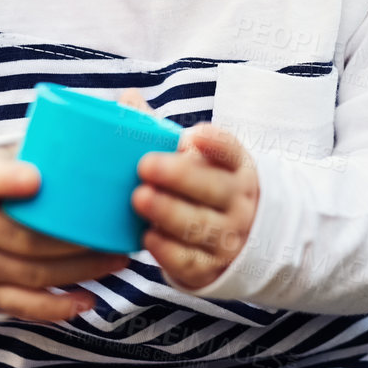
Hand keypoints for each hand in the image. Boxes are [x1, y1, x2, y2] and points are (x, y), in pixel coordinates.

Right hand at [0, 147, 130, 321]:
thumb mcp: (0, 154)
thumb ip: (39, 144)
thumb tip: (111, 121)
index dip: (10, 180)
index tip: (36, 178)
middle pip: (27, 238)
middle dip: (76, 242)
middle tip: (116, 236)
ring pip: (33, 273)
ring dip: (80, 271)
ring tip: (118, 261)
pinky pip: (23, 305)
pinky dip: (58, 307)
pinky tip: (89, 301)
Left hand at [119, 88, 258, 290]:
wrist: (239, 241)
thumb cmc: (205, 189)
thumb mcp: (197, 160)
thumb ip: (162, 132)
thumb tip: (128, 98)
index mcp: (236, 169)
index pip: (231, 152)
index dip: (215, 144)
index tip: (193, 135)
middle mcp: (238, 202)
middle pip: (214, 189)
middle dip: (180, 177)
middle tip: (145, 165)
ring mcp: (228, 237)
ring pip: (201, 226)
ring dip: (169, 212)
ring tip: (140, 198)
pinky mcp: (211, 268)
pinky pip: (191, 261)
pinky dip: (169, 251)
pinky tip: (147, 237)